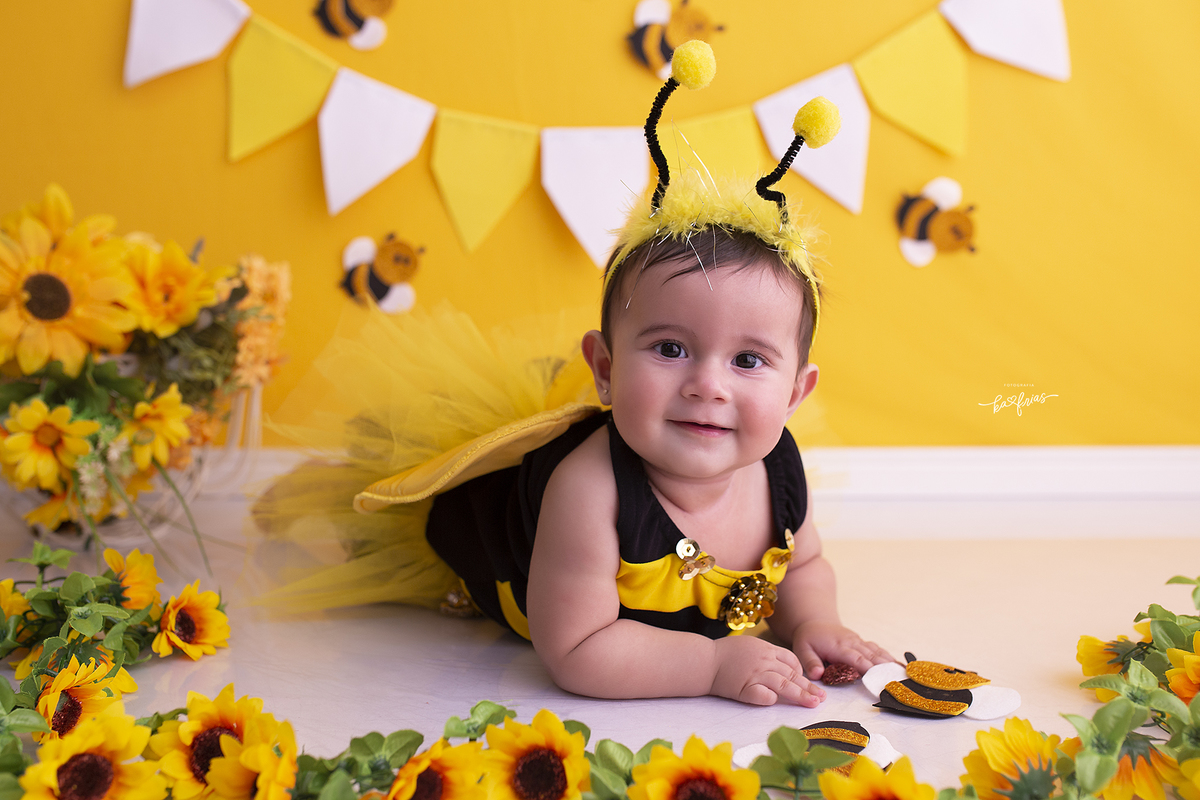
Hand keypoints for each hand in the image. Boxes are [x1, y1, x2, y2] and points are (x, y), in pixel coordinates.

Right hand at [710, 635, 825, 705]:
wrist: (703, 661)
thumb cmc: (724, 654)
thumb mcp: (748, 646)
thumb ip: (766, 654)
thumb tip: (783, 669)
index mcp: (765, 648)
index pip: (791, 660)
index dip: (801, 672)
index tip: (806, 682)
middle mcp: (763, 660)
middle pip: (792, 674)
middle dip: (809, 687)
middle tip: (822, 697)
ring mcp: (755, 674)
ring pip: (784, 685)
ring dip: (800, 695)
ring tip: (813, 703)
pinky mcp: (745, 689)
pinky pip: (764, 696)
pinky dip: (771, 699)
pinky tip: (775, 702)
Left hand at [792, 621, 895, 680]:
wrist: (814, 622)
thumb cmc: (808, 638)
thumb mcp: (802, 649)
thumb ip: (810, 662)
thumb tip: (817, 675)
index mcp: (838, 646)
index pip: (854, 658)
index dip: (866, 667)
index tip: (878, 677)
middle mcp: (851, 642)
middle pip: (870, 655)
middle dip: (884, 668)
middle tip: (898, 679)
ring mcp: (858, 641)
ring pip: (877, 651)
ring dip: (890, 662)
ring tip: (904, 674)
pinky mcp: (862, 642)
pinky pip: (877, 649)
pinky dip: (889, 657)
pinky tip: (899, 666)